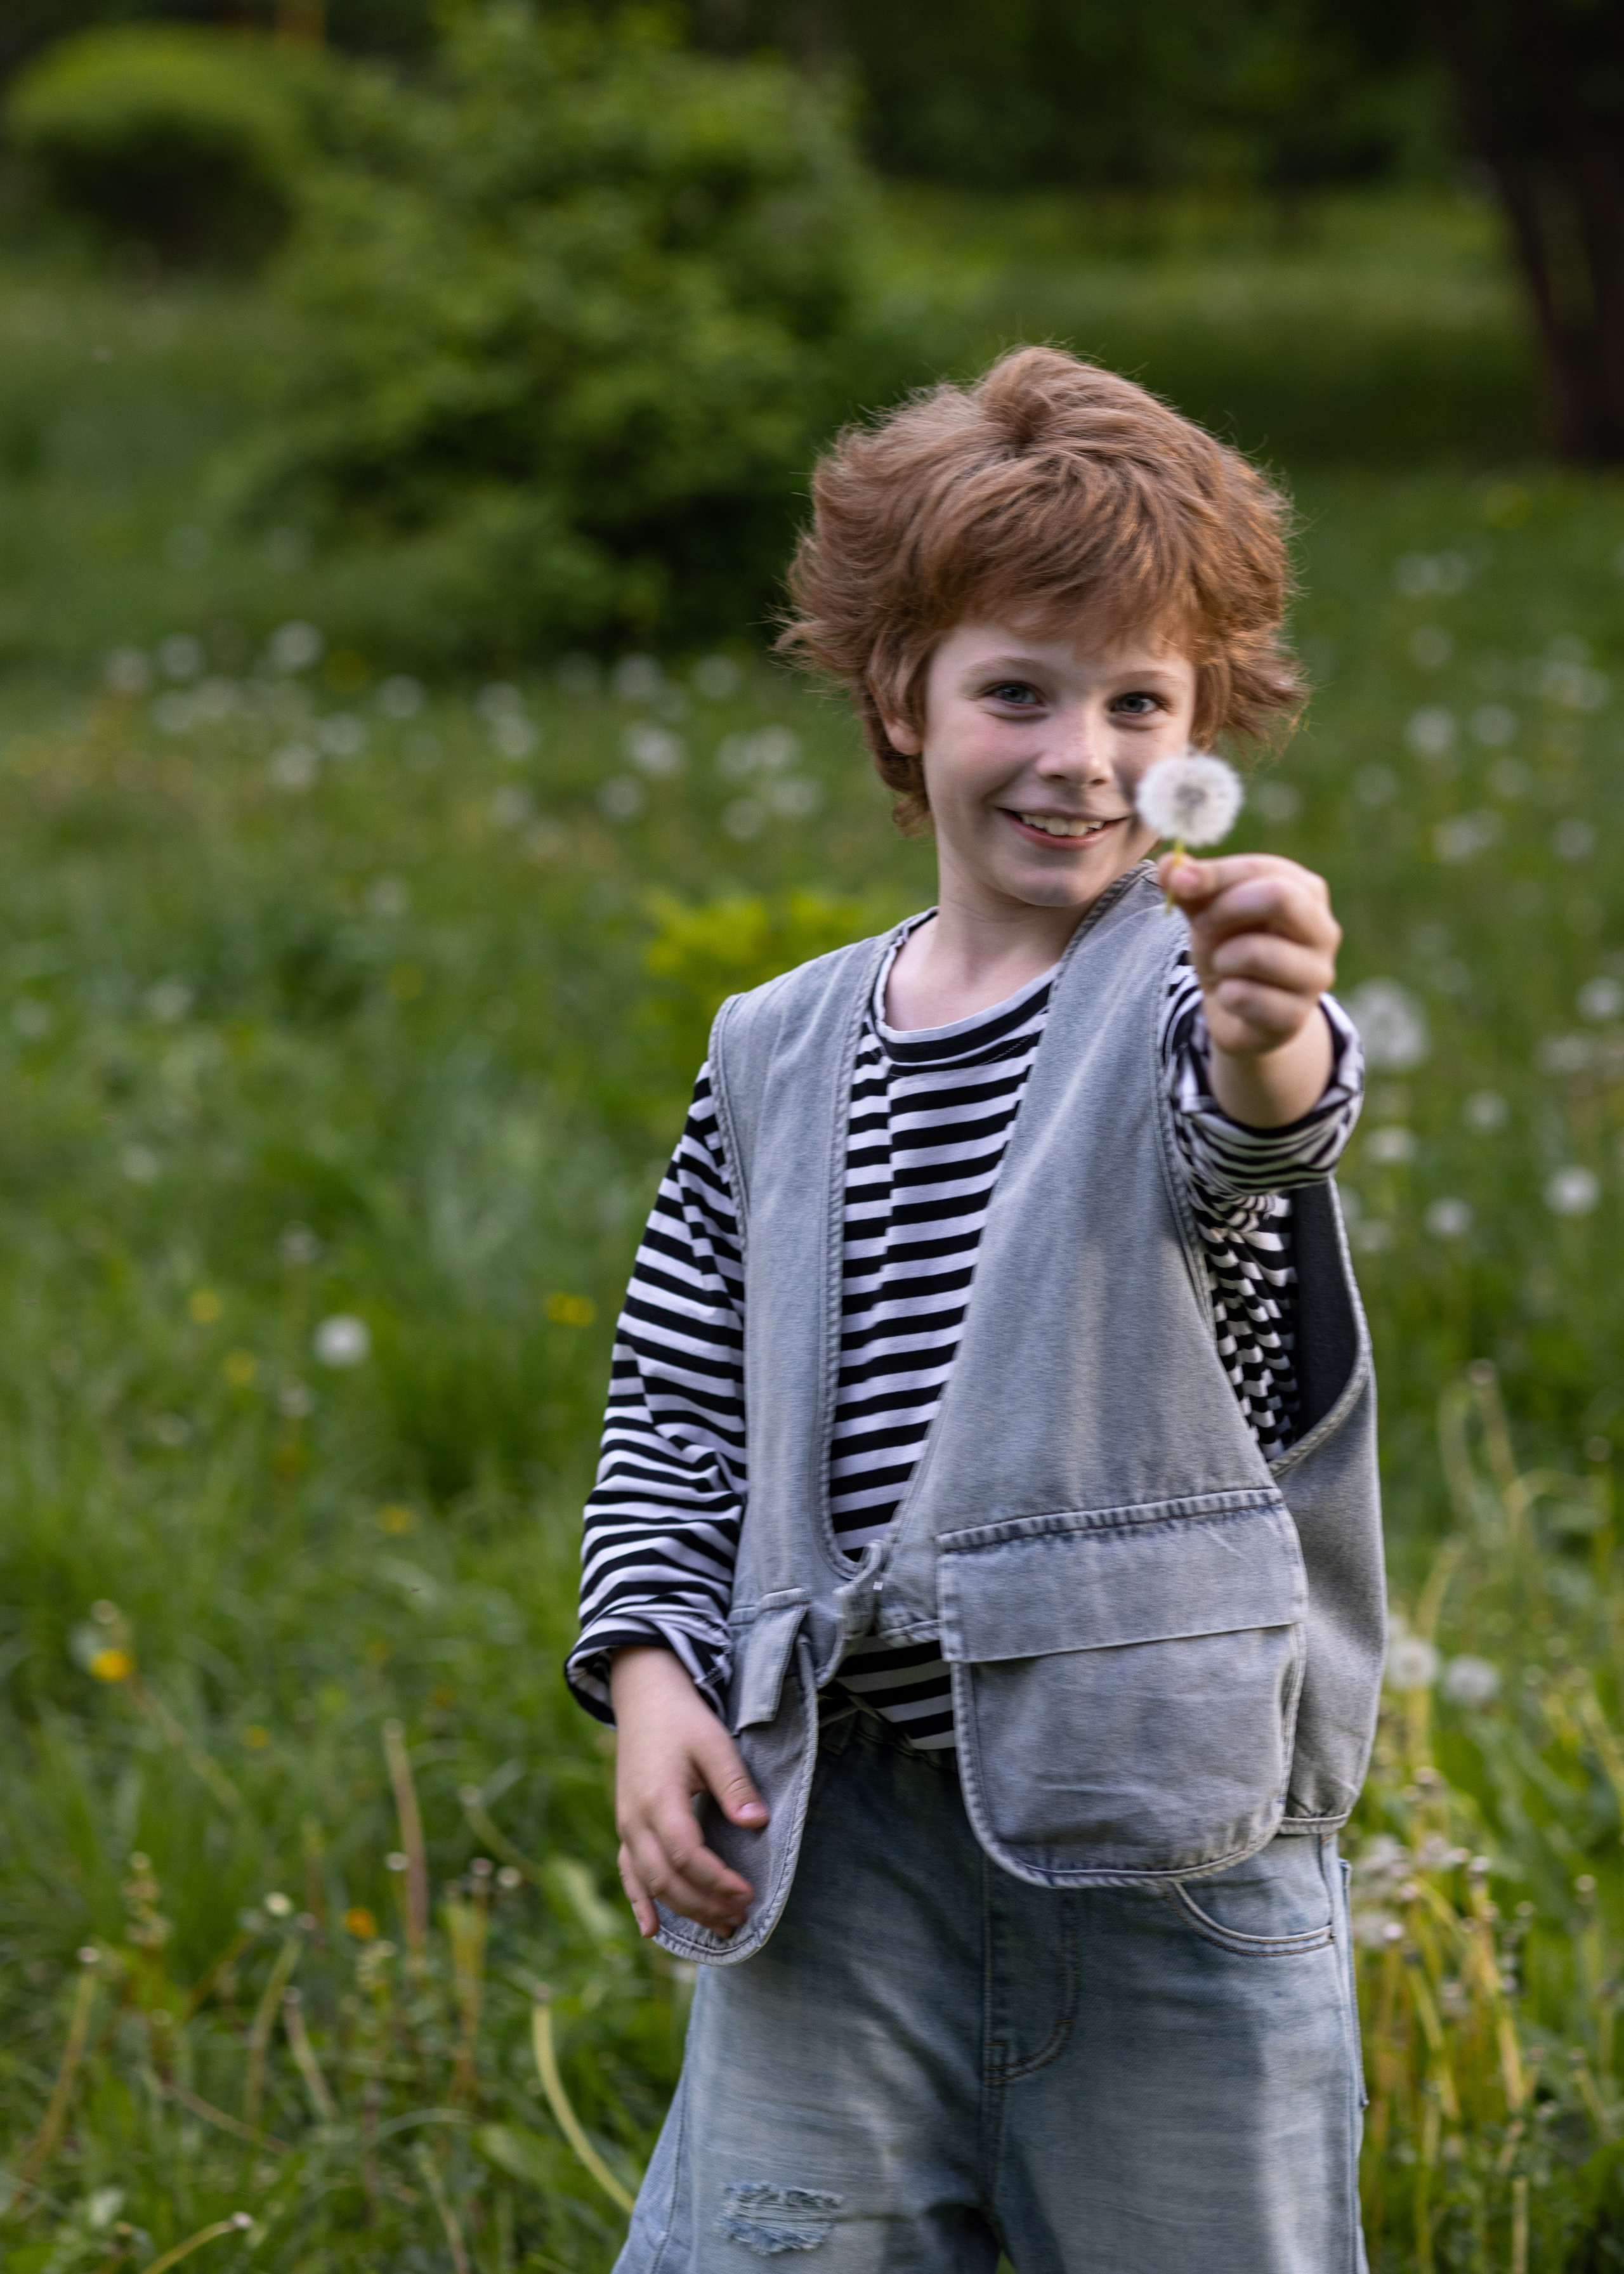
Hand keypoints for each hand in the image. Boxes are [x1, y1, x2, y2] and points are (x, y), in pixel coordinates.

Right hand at [608, 1645, 766, 1939]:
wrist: (645, 1698)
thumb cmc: (683, 1720)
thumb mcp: (714, 1743)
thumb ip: (734, 1784)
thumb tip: (758, 1822)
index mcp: (659, 1800)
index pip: (688, 1856)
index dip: (718, 1881)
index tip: (749, 1893)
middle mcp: (636, 1820)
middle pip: (667, 1880)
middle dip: (704, 1904)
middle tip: (741, 1916)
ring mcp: (626, 1825)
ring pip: (649, 1883)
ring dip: (683, 1910)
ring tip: (720, 1928)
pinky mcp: (626, 1825)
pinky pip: (628, 1872)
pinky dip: (640, 1902)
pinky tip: (651, 1930)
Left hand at [1159, 851, 1339, 1126]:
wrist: (1240, 1012)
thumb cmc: (1230, 947)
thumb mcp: (1209, 911)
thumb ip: (1190, 887)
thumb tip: (1167, 865)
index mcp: (1306, 892)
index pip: (1264, 869)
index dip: (1216, 874)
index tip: (1178, 882)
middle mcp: (1323, 930)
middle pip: (1279, 897)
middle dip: (1225, 910)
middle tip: (1203, 926)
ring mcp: (1315, 976)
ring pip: (1255, 952)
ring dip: (1221, 959)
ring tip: (1224, 966)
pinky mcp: (1296, 1016)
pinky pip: (1244, 997)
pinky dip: (1225, 996)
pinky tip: (1232, 997)